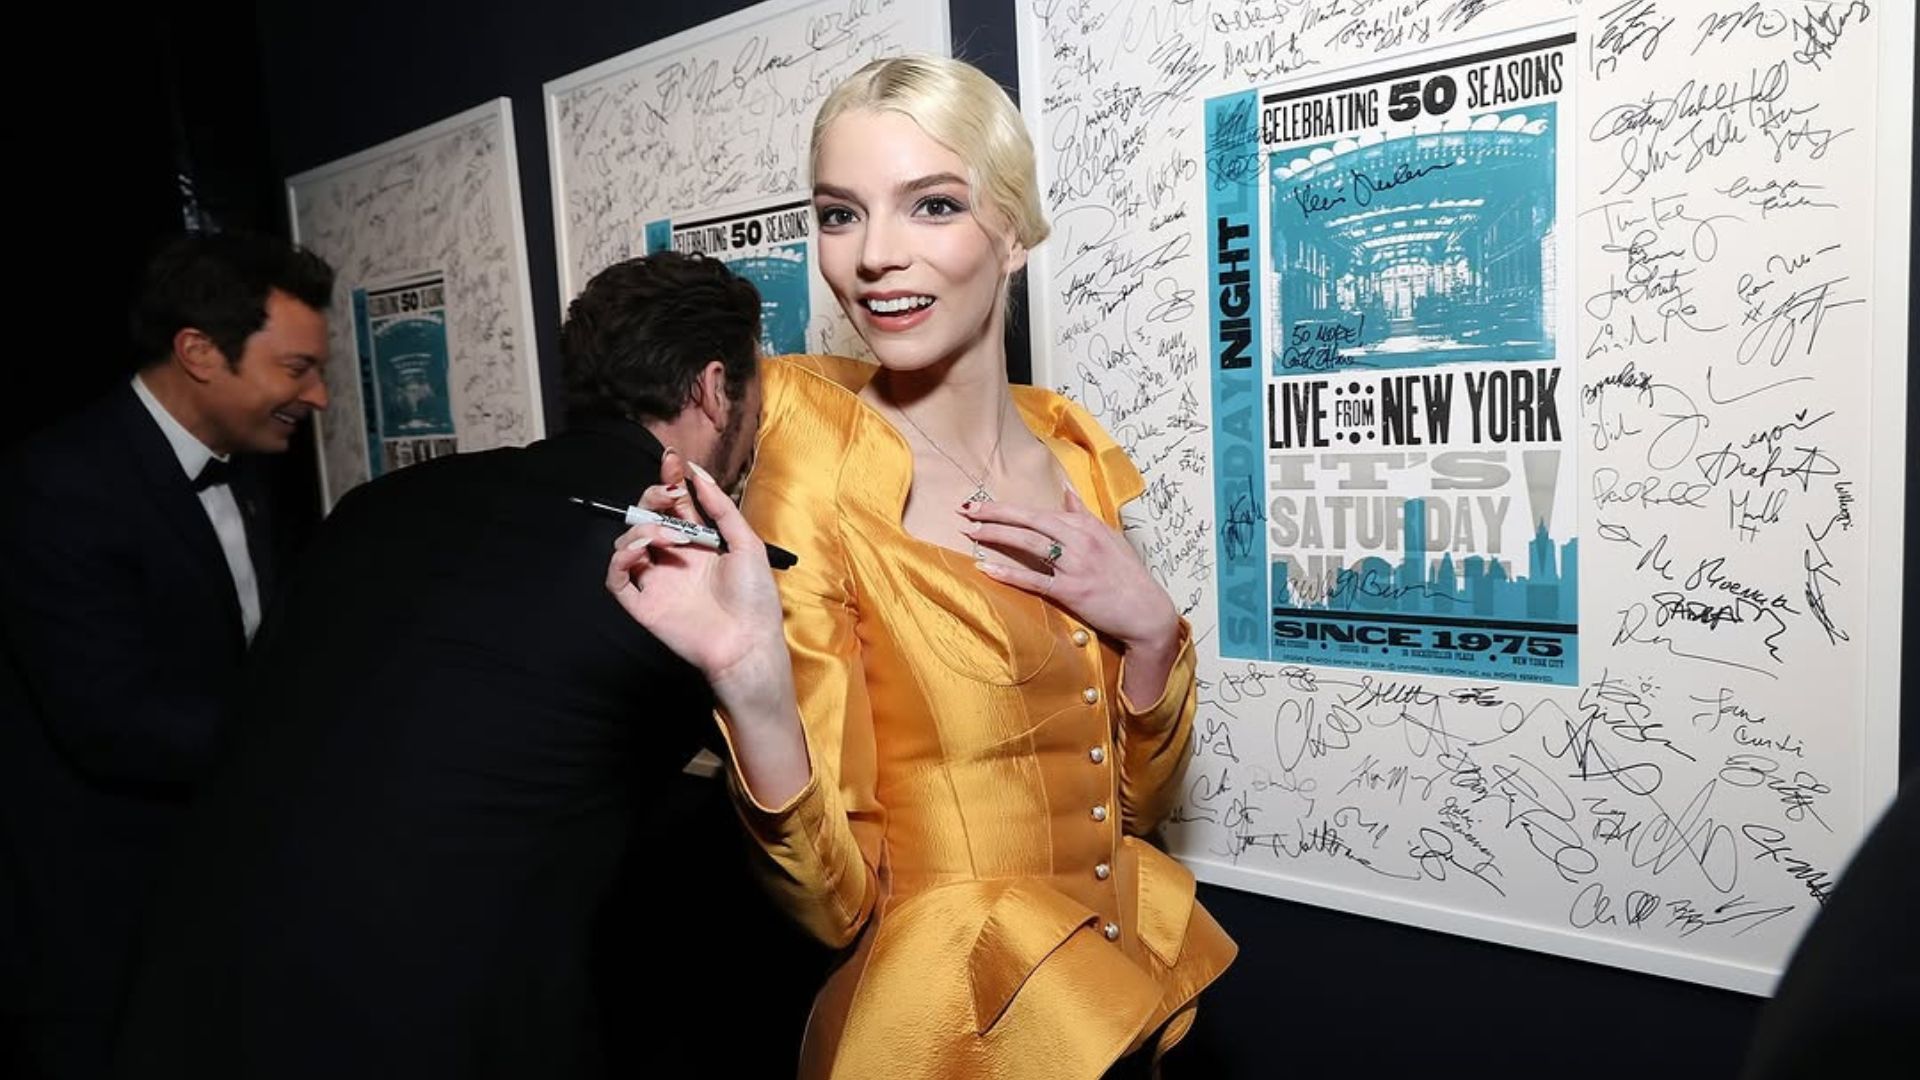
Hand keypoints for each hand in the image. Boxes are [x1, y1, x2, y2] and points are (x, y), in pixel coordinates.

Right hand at [605, 450, 789, 711]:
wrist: (749, 643)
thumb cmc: (755, 597)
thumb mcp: (746, 543)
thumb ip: (721, 508)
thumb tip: (697, 472)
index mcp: (699, 543)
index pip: (675, 506)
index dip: (669, 481)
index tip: (671, 461)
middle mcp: (674, 558)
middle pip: (648, 517)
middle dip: (653, 498)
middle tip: (668, 494)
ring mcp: (657, 580)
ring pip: (627, 543)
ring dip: (643, 528)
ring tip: (670, 535)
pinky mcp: (643, 604)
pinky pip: (617, 577)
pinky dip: (620, 558)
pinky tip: (639, 549)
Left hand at [960, 487, 1179, 652]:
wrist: (1147, 611)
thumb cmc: (1128, 574)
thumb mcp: (1109, 536)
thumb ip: (1083, 514)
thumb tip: (1065, 490)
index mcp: (1086, 525)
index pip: (1039, 511)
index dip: (1007, 507)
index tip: (980, 504)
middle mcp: (1080, 540)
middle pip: (1030, 521)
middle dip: (995, 514)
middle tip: (966, 510)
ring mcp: (1075, 565)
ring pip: (1029, 544)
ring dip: (998, 536)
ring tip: (971, 532)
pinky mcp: (1071, 591)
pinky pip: (1035, 580)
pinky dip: (1010, 573)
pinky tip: (987, 568)